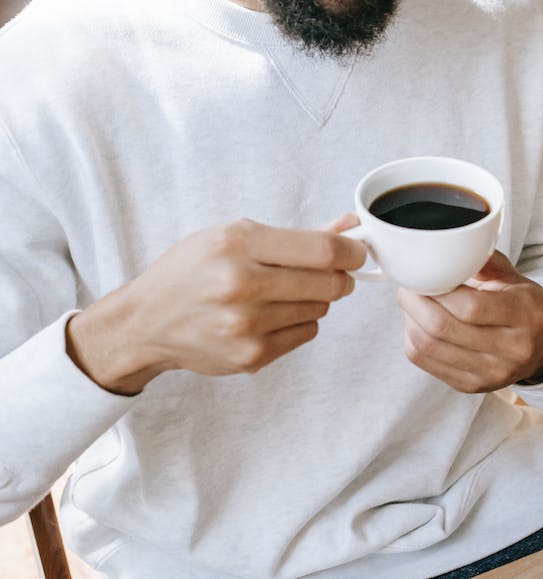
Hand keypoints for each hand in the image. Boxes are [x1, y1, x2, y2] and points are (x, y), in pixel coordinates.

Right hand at [66, 215, 366, 394]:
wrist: (146, 322)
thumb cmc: (192, 272)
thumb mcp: (235, 236)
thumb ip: (297, 235)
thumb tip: (351, 225)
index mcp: (237, 244)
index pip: (323, 250)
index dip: (352, 251)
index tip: (356, 252)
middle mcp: (241, 285)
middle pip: (329, 282)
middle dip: (337, 277)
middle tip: (325, 273)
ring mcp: (246, 325)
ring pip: (320, 309)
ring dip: (313, 300)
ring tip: (280, 294)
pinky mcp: (251, 356)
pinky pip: (306, 333)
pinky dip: (299, 323)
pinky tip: (270, 316)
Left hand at [397, 251, 542, 392]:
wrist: (539, 349)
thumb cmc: (522, 307)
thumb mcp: (515, 279)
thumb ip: (486, 261)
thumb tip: (447, 248)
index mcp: (527, 316)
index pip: (471, 307)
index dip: (438, 289)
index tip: (426, 274)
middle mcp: (512, 350)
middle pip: (443, 328)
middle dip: (415, 303)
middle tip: (407, 286)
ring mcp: (491, 373)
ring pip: (429, 346)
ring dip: (409, 320)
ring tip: (410, 302)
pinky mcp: (471, 385)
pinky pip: (425, 362)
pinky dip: (412, 339)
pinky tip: (416, 324)